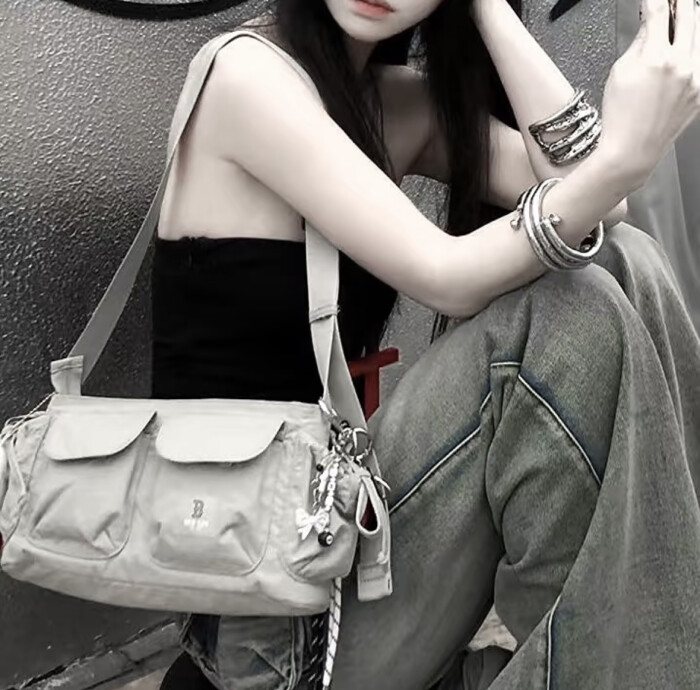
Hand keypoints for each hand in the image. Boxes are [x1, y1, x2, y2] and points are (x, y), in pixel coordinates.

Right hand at [597, 0, 699, 187]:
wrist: (632, 151)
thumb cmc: (620, 118)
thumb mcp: (619, 73)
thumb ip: (638, 43)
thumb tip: (649, 24)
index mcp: (657, 58)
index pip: (659, 11)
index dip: (657, 0)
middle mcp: (682, 65)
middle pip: (690, 15)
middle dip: (681, 4)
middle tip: (674, 2)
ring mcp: (696, 78)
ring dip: (691, 23)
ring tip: (680, 21)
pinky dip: (693, 50)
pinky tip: (683, 52)